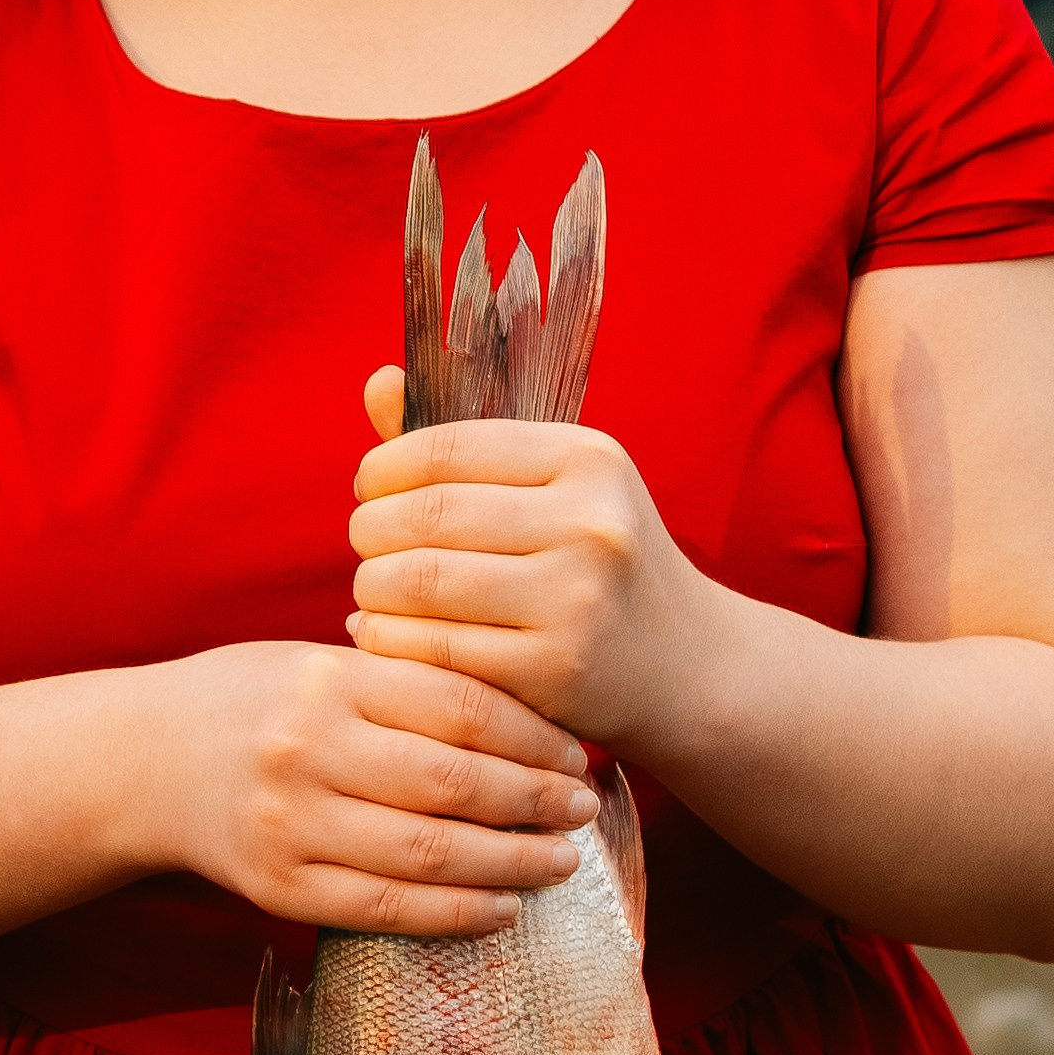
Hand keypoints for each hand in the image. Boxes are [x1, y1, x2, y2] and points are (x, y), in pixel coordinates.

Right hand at [150, 639, 600, 936]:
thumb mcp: (320, 663)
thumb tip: (532, 718)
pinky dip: (456, 914)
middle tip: (583, 808)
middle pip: (453, 784)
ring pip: (428, 855)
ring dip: (511, 864)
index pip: (459, 707)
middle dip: (535, 802)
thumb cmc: (252, 701)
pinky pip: (387, 911)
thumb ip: (408, 682)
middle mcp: (308, 750)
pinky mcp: (278, 888)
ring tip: (560, 861)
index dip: (532, 736)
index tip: (575, 751)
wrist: (141, 762)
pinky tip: (501, 908)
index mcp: (327, 679)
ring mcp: (290, 825)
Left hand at [345, 369, 700, 755]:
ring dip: (372, 587)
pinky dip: (388, 640)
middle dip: (370, 531)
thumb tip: (378, 383)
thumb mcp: (556, 487)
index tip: (370, 489)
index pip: (444, 447)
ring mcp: (576, 601)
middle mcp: (590, 523)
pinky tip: (384, 634)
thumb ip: (462, 447)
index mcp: (588, 459)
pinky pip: (433, 649)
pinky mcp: (555, 671)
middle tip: (366, 545)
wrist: (687, 664)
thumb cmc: (598, 563)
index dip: (383, 468)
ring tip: (373, 589)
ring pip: (420, 582)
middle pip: (425, 516)